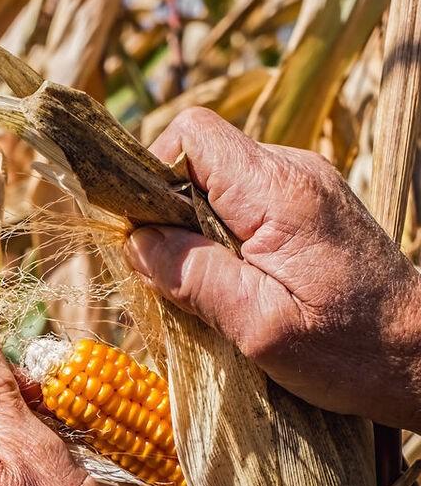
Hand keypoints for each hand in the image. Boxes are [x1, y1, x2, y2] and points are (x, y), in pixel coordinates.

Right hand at [127, 107, 420, 429]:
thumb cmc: (349, 350)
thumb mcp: (259, 326)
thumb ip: (193, 277)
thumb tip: (136, 242)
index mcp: (279, 192)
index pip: (193, 135)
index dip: (154, 174)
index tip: (150, 234)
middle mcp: (294, 171)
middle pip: (199, 157)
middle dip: (170, 210)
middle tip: (180, 273)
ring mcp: (303, 184)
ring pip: (216, 181)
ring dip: (195, 228)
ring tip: (214, 283)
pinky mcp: (307, 205)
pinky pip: (239, 200)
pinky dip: (221, 236)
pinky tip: (237, 280)